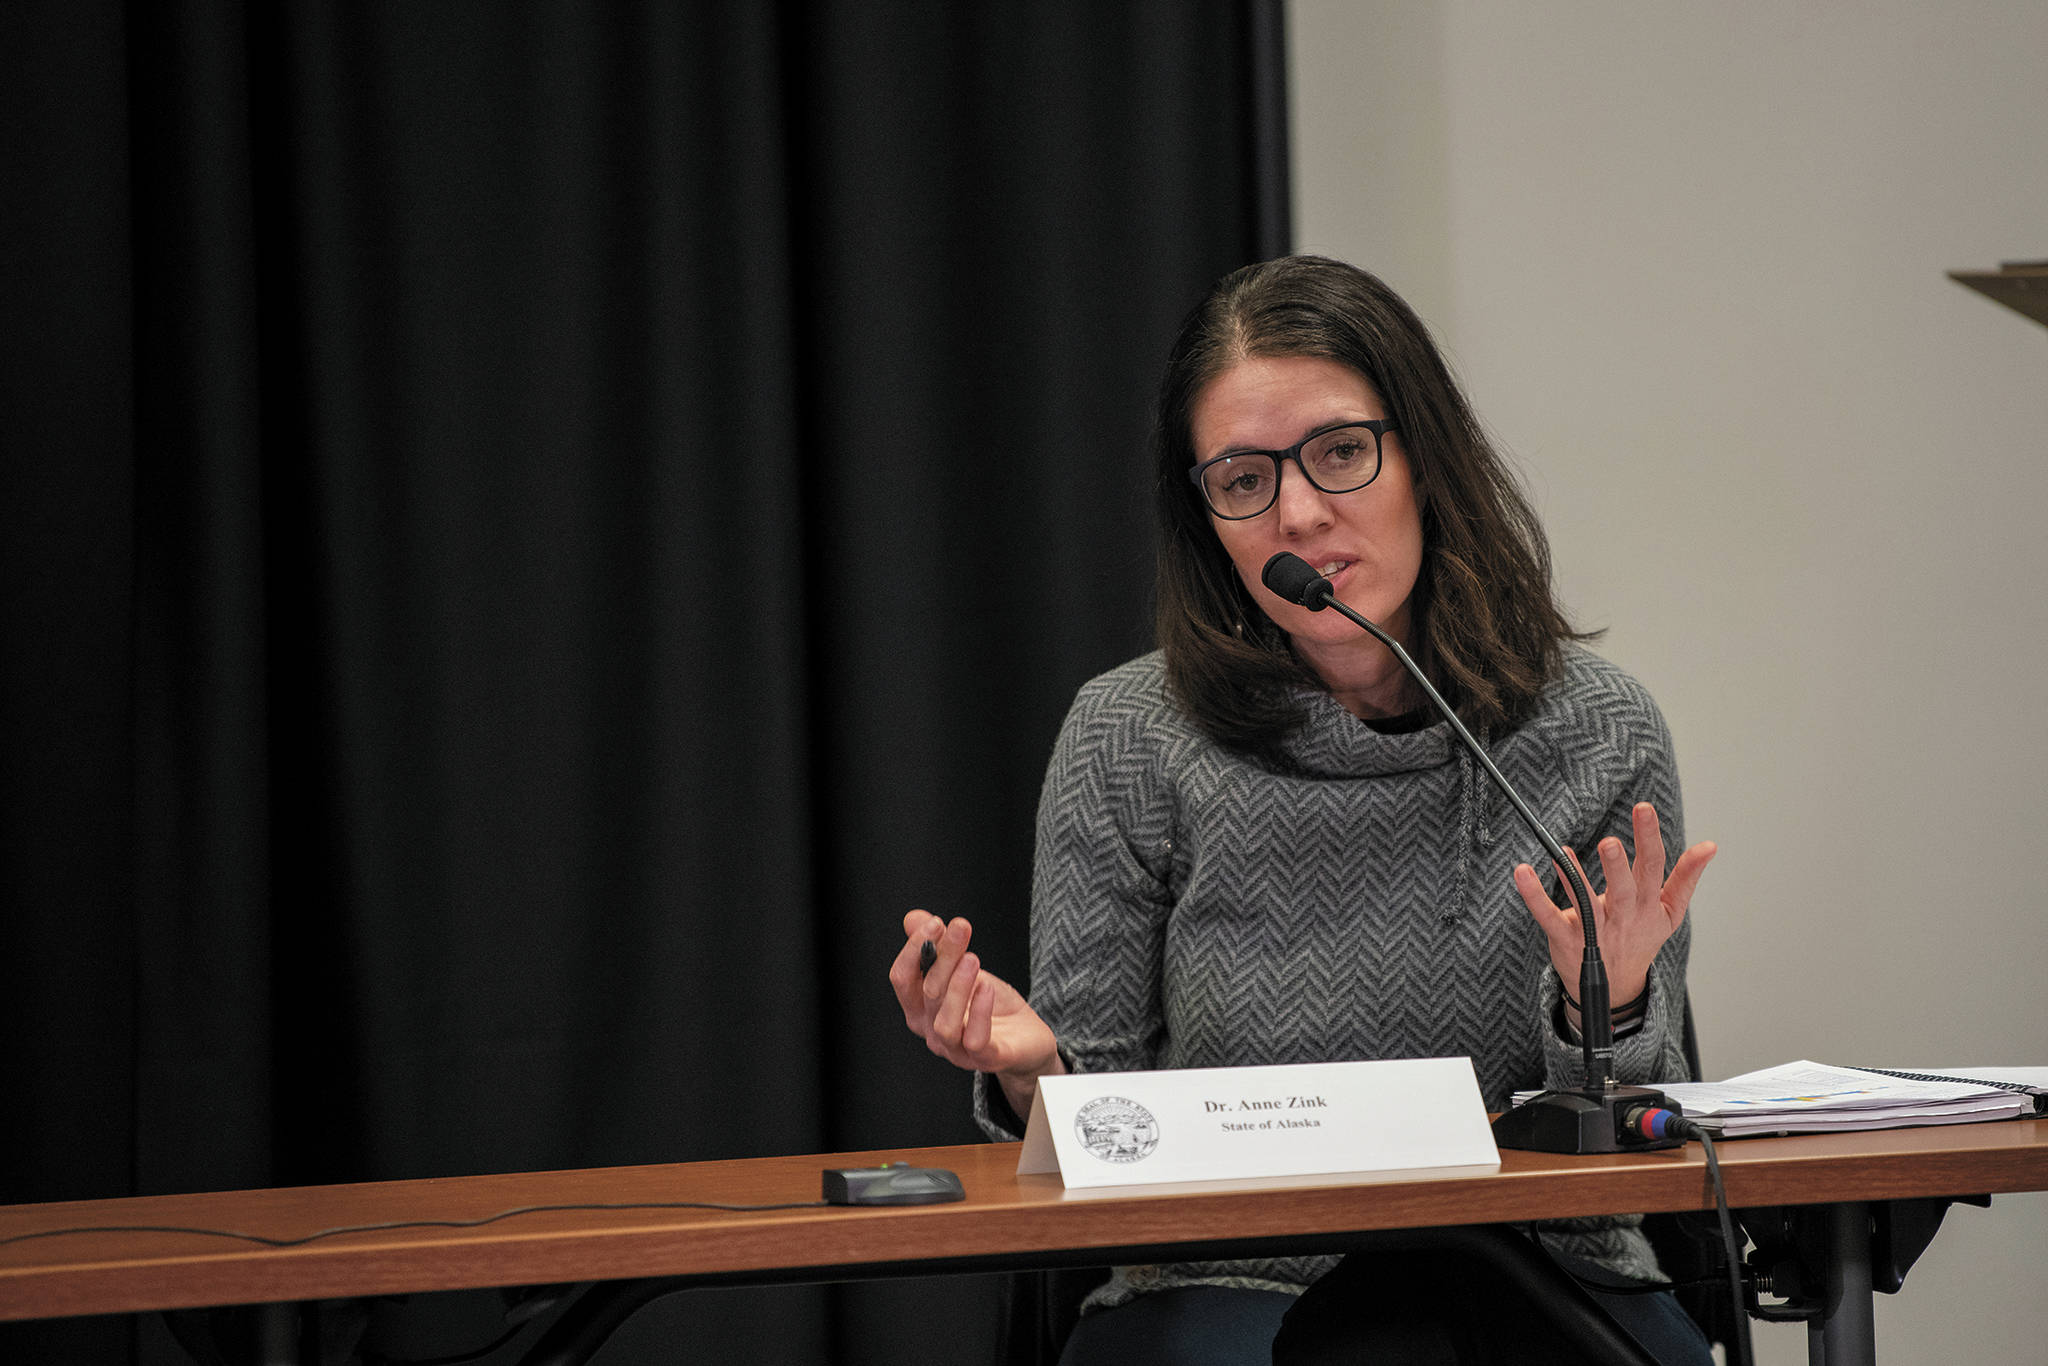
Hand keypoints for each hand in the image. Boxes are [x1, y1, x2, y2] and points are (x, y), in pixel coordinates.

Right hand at [889, 910, 1062, 1110]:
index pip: (902, 979)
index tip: (935, 923)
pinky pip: (976, 1040)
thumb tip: (913, 918)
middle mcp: (932, 1031)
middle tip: (960, 929)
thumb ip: (936, 946)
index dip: (914, 950)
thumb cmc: (989, 1004)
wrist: (1025, 1037)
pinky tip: (987, 988)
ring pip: (945, 1022)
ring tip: (972, 958)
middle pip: (928, 993)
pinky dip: (980, 1013)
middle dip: (943, 956)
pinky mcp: (986, 1059)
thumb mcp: (963, 969)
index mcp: (920, 1008)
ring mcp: (957, 1049)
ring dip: (957, 987)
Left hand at [1511, 802, 1715, 1008]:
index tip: (1644, 810)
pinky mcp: (1567, 938)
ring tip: (1564, 854)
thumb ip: (1687, 876)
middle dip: (1617, 866)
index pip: (1653, 867)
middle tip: (1610, 842)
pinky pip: (1548, 916)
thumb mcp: (1670, 911)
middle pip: (1622, 889)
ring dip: (1575, 878)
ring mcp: (1595, 930)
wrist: (1616, 985)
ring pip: (1587, 904)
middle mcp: (1623, 916)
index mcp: (1648, 904)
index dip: (1649, 838)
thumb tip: (1710, 846)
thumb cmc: (1641, 936)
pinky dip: (1534, 896)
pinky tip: (1523, 874)